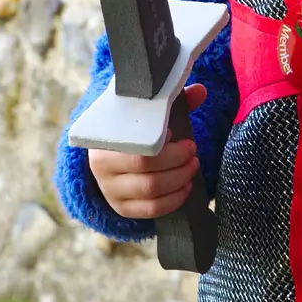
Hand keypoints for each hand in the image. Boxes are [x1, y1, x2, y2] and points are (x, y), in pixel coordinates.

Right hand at [88, 82, 206, 219]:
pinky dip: (174, 199)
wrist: (111, 152)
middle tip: (192, 151)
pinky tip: (185, 186)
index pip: (135, 147)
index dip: (160, 144)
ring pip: (150, 192)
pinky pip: (151, 210)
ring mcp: (111, 191)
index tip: (174, 134)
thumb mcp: (147, 113)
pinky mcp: (122, 208)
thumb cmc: (133, 129)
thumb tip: (200, 91)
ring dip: (179, 179)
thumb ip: (173, 101)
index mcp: (104, 140)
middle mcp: (102, 168)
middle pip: (146, 171)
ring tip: (192, 166)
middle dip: (177, 161)